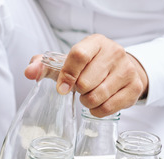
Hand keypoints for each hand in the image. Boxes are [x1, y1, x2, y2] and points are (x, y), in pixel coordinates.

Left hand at [24, 34, 148, 116]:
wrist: (121, 70)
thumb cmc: (89, 67)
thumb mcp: (67, 63)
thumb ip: (44, 66)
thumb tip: (29, 72)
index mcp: (96, 42)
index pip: (79, 56)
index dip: (67, 75)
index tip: (61, 88)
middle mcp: (115, 52)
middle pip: (86, 82)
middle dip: (78, 91)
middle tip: (81, 89)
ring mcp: (127, 70)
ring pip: (96, 97)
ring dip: (87, 102)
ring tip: (89, 95)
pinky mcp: (134, 88)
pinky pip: (107, 108)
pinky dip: (97, 111)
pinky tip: (98, 103)